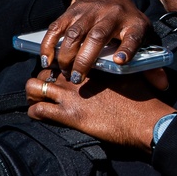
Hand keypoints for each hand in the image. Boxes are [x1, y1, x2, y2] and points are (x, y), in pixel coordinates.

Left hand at [25, 69, 173, 151]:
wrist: (144, 119)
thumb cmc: (141, 98)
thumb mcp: (129, 74)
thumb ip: (117, 67)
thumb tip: (121, 62)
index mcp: (90, 63)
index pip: (62, 57)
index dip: (58, 65)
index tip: (59, 72)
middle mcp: (75, 75)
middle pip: (44, 69)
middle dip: (42, 78)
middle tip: (46, 87)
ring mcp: (69, 95)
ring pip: (33, 86)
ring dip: (32, 93)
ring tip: (36, 99)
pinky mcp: (67, 115)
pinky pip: (38, 110)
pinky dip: (35, 112)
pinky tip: (39, 115)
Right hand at [39, 0, 151, 83]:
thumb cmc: (127, 25)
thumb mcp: (142, 39)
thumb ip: (151, 64)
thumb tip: (162, 86)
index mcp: (133, 24)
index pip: (133, 37)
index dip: (127, 50)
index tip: (120, 62)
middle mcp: (112, 15)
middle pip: (98, 37)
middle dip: (85, 60)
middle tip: (76, 79)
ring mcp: (90, 10)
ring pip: (75, 32)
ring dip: (66, 54)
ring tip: (63, 73)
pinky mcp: (72, 10)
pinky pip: (57, 27)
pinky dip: (49, 43)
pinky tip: (47, 59)